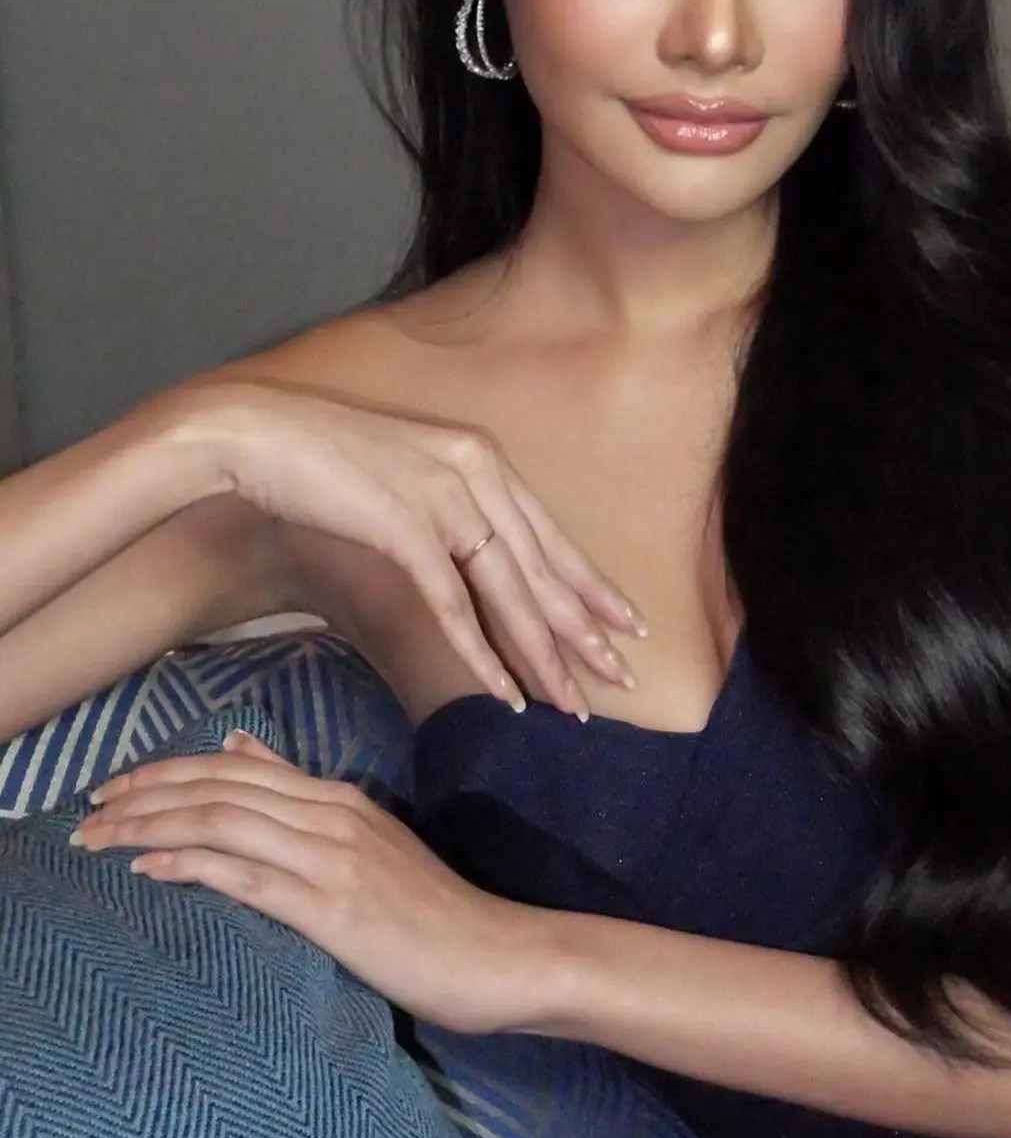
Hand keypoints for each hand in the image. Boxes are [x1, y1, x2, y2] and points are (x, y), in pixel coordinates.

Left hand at [74, 729, 550, 1033]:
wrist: (493, 952)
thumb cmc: (431, 909)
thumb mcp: (367, 839)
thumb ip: (301, 795)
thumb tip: (240, 746)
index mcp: (340, 797)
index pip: (234, 772)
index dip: (166, 773)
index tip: (114, 789)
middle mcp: (332, 815)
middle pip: (219, 790)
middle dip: (144, 797)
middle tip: (88, 813)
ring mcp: (332, 858)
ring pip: (223, 824)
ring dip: (151, 829)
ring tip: (98, 840)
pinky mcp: (332, 906)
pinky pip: (248, 875)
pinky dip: (191, 865)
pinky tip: (150, 868)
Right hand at [156, 376, 646, 716]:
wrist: (257, 434)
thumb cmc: (323, 458)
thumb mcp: (406, 474)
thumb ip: (447, 506)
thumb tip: (474, 556)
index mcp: (482, 456)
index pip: (551, 534)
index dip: (590, 583)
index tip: (627, 623)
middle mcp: (476, 471)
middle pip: (543, 568)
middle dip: (584, 630)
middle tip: (621, 678)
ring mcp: (443, 497)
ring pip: (509, 592)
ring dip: (542, 655)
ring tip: (572, 702)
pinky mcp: (405, 526)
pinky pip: (453, 604)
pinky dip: (481, 654)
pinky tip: (504, 693)